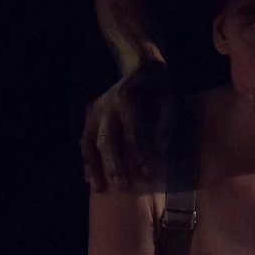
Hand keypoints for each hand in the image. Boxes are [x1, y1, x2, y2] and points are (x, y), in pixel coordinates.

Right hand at [80, 60, 176, 191]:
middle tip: (122, 186)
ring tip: (98, 187)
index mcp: (129, 99)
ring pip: (89, 141)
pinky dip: (86, 159)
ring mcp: (97, 110)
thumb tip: (159, 153)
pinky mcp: (91, 114)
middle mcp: (108, 105)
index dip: (141, 156)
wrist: (141, 67)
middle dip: (114, 164)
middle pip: (107, 139)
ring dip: (93, 165)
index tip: (149, 174)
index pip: (133, 134)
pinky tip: (89, 176)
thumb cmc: (158, 88)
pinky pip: (84, 140)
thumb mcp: (170, 101)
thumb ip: (166, 125)